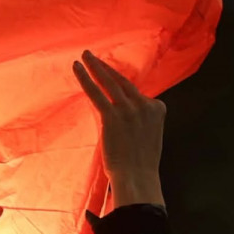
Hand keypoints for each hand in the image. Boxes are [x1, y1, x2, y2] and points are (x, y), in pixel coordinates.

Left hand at [73, 50, 165, 207]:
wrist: (137, 178)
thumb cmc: (140, 163)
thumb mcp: (148, 135)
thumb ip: (139, 120)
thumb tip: (122, 115)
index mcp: (157, 108)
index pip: (136, 92)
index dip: (121, 85)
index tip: (109, 75)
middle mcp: (145, 105)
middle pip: (122, 80)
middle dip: (106, 66)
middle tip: (92, 56)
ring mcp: (129, 109)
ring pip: (109, 82)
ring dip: (95, 66)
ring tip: (85, 55)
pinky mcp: (112, 116)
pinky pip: (96, 92)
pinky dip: (85, 78)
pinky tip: (77, 68)